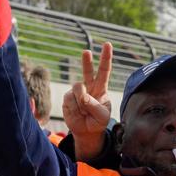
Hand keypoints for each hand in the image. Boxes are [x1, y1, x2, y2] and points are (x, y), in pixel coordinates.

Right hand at [63, 43, 112, 159]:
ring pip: (78, 89)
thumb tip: (81, 94)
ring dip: (81, 102)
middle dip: (87, 61)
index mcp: (101, 88)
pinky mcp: (67, 99)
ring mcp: (77, 92)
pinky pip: (70, 100)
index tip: (107, 44)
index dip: (106, 58)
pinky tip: (77, 113)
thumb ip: (94, 105)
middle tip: (86, 52)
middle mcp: (89, 87)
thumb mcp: (102, 116)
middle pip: (88, 72)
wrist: (86, 131)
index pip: (104, 71)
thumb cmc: (97, 122)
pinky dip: (74, 108)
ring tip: (84, 112)